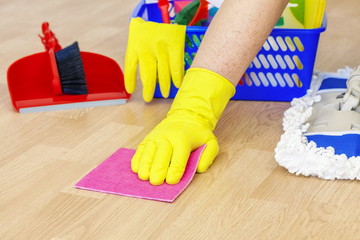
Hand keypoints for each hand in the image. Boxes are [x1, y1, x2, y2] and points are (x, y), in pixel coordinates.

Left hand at [124, 17, 185, 101]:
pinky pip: (176, 65)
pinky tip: (177, 84)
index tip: (131, 90)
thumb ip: (135, 54)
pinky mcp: (175, 45)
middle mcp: (146, 48)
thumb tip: (137, 75)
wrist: (162, 9)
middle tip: (149, 98)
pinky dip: (177, 76)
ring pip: (163, 72)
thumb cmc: (148, 26)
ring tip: (165, 94)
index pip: (130, 67)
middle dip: (149, 89)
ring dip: (164, 85)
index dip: (130, 80)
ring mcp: (161, 47)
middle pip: (148, 74)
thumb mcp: (136, 37)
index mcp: (134, 45)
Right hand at [131, 68, 234, 184]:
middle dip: (158, 168)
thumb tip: (198, 169)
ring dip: (145, 164)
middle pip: (161, 154)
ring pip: (148, 151)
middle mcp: (167, 137)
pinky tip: (136, 169)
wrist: (185, 117)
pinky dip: (137, 159)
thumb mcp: (210, 142)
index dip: (175, 169)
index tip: (172, 181)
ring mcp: (155, 137)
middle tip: (156, 182)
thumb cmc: (198, 134)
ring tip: (144, 177)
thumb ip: (208, 156)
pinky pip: (141, 149)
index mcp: (183, 139)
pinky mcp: (147, 139)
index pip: (179, 157)